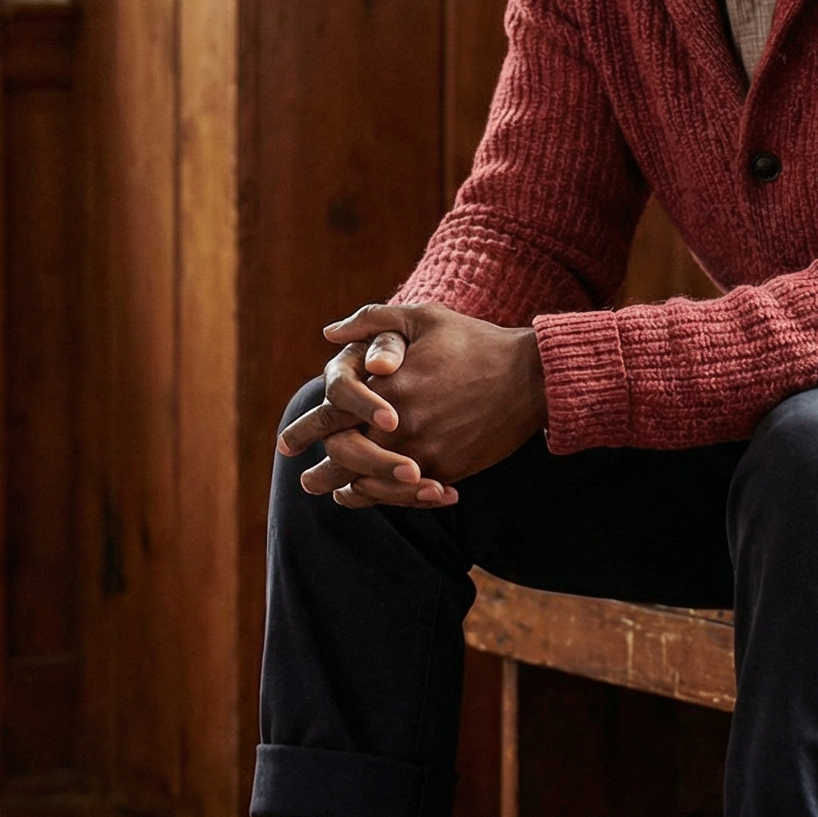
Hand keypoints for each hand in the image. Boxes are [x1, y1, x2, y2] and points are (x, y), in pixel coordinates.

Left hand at [278, 302, 548, 508]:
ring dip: (350, 491)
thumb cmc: (475, 342)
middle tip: (307, 481)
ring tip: (336, 495)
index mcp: (387, 388)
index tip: (287, 444)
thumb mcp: (423, 317)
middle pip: (345, 459)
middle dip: (322, 472)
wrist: (531, 378)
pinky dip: (387, 498)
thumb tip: (329, 335)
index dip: (306, 431)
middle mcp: (401, 426)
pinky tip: (375, 497)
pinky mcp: (449, 470)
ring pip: (373, 484)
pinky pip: (407, 493)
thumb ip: (373, 321)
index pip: (332, 415)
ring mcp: (425, 452)